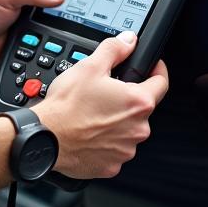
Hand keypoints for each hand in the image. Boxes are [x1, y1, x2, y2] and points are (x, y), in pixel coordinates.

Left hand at [0, 0, 65, 69]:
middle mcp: (34, 1)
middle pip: (63, 2)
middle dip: (69, 7)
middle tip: (76, 11)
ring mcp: (35, 22)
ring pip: (60, 24)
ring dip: (61, 28)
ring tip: (64, 28)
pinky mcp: (34, 42)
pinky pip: (51, 44)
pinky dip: (54, 46)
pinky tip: (55, 46)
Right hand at [34, 31, 168, 179]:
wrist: (46, 137)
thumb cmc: (67, 106)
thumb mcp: (89, 66)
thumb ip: (114, 49)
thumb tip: (128, 41)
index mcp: (137, 102)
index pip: (162, 83)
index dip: (157, 71)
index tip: (152, 68)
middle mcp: (138, 129)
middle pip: (141, 108)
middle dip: (127, 99)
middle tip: (105, 93)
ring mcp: (126, 150)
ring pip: (128, 129)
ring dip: (117, 121)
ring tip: (93, 113)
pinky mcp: (112, 165)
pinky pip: (115, 148)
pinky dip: (105, 140)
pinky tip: (89, 131)